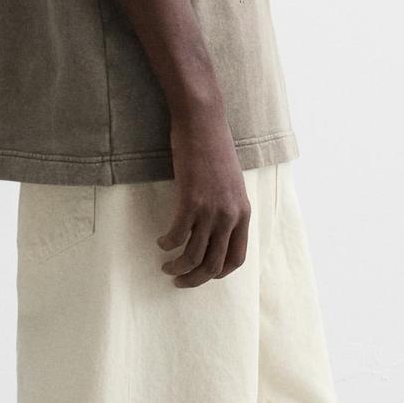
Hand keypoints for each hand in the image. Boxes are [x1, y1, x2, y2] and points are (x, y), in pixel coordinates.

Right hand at [156, 109, 252, 285]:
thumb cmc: (214, 149)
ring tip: (166, 265)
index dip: (218, 273)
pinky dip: (167, 244)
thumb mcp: (230, 184)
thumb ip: (226, 208)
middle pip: (213, 264)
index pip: (236, 259)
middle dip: (194, 278)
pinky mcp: (190, 201)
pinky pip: (177, 236)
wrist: (204, 123)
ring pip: (193, 256)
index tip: (202, 274)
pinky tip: (160, 241)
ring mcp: (211, 210)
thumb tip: (214, 230)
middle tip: (178, 279)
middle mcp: (230, 216)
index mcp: (243, 214)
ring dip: (177, 266)